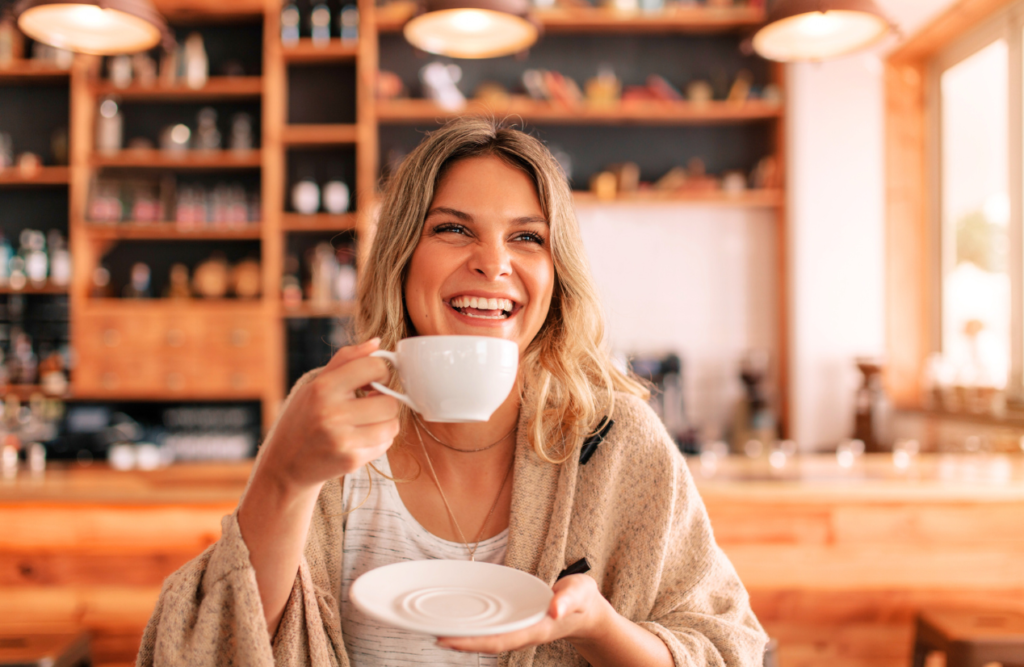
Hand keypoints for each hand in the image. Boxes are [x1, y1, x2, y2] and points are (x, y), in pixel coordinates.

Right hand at [257, 338, 401, 491]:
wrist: (284, 464)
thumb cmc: (303, 419)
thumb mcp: (315, 384)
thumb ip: (346, 359)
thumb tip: (377, 342)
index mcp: (323, 388)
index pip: (374, 367)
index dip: (380, 371)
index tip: (372, 380)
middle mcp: (332, 414)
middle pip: (389, 401)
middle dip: (385, 401)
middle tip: (371, 403)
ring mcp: (342, 440)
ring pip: (392, 425)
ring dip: (385, 422)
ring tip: (368, 421)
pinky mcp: (351, 461)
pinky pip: (385, 445)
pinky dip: (379, 440)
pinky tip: (361, 438)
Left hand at [436, 574, 611, 654]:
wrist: (588, 613)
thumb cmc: (583, 600)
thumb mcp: (580, 592)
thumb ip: (568, 599)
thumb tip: (554, 608)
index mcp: (536, 629)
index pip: (499, 640)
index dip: (473, 642)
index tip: (448, 639)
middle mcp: (525, 633)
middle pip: (488, 643)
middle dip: (461, 642)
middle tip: (432, 634)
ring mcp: (521, 631)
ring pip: (488, 639)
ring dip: (465, 637)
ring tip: (438, 630)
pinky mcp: (518, 624)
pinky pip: (493, 630)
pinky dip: (475, 628)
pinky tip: (461, 622)